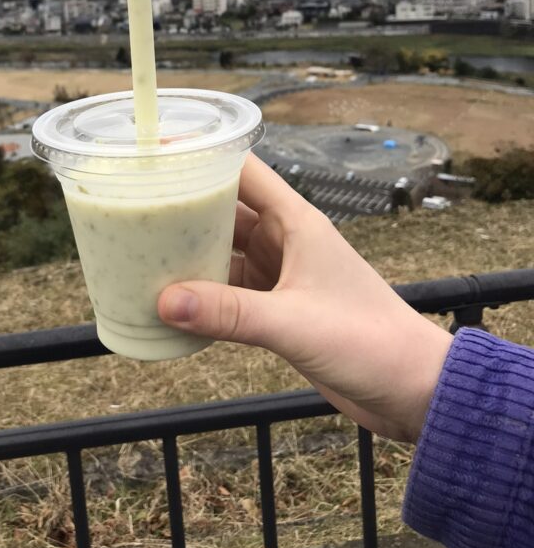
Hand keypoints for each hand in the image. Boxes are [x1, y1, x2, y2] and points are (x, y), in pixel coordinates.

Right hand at [157, 153, 451, 441]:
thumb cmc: (370, 341)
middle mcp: (285, 242)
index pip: (244, 173)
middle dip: (183, 209)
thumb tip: (164, 300)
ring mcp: (280, 276)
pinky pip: (229, 292)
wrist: (413, 391)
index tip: (157, 157)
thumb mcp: (294, 323)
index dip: (204, 159)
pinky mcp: (278, 310)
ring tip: (141, 254)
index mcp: (296, 223)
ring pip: (222, 253)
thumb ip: (230, 312)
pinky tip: (171, 303)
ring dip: (189, 255)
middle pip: (224, 211)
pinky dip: (202, 295)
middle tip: (134, 209)